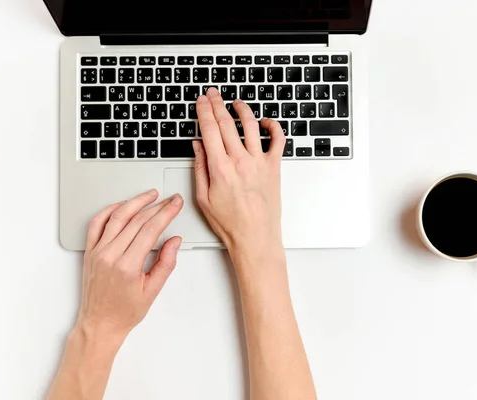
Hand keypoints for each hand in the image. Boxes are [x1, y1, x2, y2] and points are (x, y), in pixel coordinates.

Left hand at [77, 189, 183, 341]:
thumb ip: (166, 263)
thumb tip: (174, 241)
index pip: (150, 229)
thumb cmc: (124, 312)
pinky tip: (122, 205)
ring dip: (135, 202)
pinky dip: (110, 210)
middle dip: (157, 206)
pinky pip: (97, 223)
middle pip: (136, 220)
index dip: (166, 213)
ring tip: (149, 195)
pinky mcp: (90, 251)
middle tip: (169, 199)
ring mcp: (97, 252)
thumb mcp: (153, 291)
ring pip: (117, 216)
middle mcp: (110, 256)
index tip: (175, 204)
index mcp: (127, 266)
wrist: (99, 324)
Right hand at [193, 88, 285, 255]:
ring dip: (242, 109)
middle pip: (227, 123)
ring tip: (236, 103)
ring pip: (251, 125)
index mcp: (220, 168)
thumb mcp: (203, 198)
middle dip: (217, 104)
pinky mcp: (274, 167)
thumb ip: (200, 168)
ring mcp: (260, 162)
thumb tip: (198, 146)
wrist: (255, 237)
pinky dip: (273, 126)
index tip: (201, 101)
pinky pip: (278, 139)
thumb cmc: (230, 223)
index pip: (209, 129)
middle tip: (213, 94)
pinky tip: (265, 121)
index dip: (203, 111)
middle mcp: (241, 161)